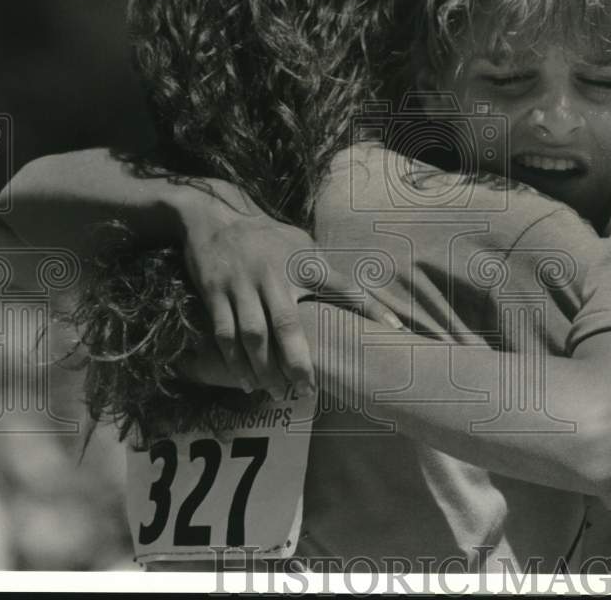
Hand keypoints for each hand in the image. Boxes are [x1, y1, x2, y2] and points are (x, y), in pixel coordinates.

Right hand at [177, 181, 403, 397]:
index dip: (370, 307)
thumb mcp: (301, 245)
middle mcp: (273, 275)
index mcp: (303, 262)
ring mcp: (243, 285)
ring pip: (253, 336)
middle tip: (308, 390)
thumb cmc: (268, 238)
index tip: (396, 328)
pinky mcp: (216, 293)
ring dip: (265, 369)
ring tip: (278, 392)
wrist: (214, 218)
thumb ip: (324, 270)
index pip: (343, 285)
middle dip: (298, 362)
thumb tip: (360, 297)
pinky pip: (225, 334)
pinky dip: (235, 362)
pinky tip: (248, 382)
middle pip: (287, 325)